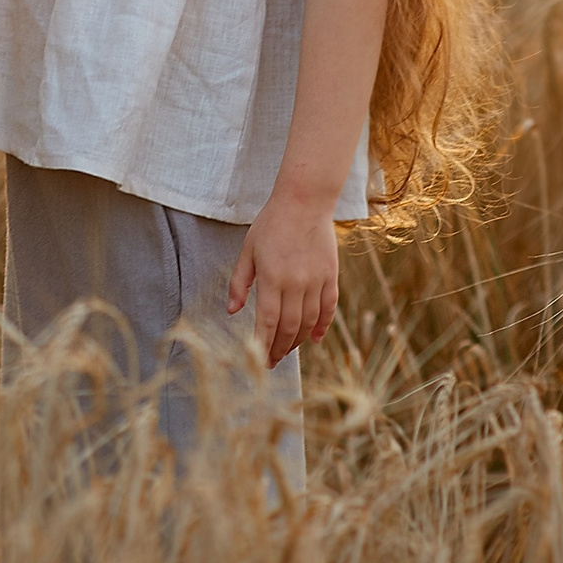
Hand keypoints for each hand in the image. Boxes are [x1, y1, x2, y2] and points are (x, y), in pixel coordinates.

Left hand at [228, 191, 338, 366]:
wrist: (304, 201)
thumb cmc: (271, 224)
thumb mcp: (248, 250)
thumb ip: (239, 282)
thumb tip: (231, 311)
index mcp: (271, 277)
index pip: (268, 320)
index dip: (264, 344)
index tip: (259, 360)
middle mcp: (296, 282)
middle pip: (289, 326)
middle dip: (280, 348)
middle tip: (272, 360)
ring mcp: (316, 280)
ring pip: (309, 321)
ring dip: (299, 341)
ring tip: (288, 350)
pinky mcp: (330, 275)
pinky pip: (329, 307)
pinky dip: (323, 326)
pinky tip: (315, 338)